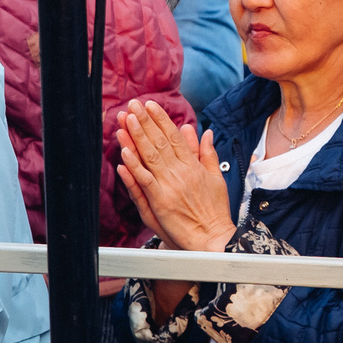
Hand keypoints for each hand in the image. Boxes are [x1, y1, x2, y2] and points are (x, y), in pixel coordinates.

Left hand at [113, 99, 233, 250]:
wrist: (214, 238)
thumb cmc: (215, 211)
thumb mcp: (216, 178)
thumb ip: (207, 154)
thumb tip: (205, 132)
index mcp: (193, 166)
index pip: (175, 136)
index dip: (161, 119)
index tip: (151, 105)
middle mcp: (181, 172)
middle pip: (160, 141)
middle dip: (146, 121)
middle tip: (133, 104)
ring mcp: (170, 186)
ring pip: (151, 156)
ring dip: (137, 136)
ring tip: (127, 118)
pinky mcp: (161, 201)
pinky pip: (145, 180)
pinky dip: (135, 166)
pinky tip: (125, 152)